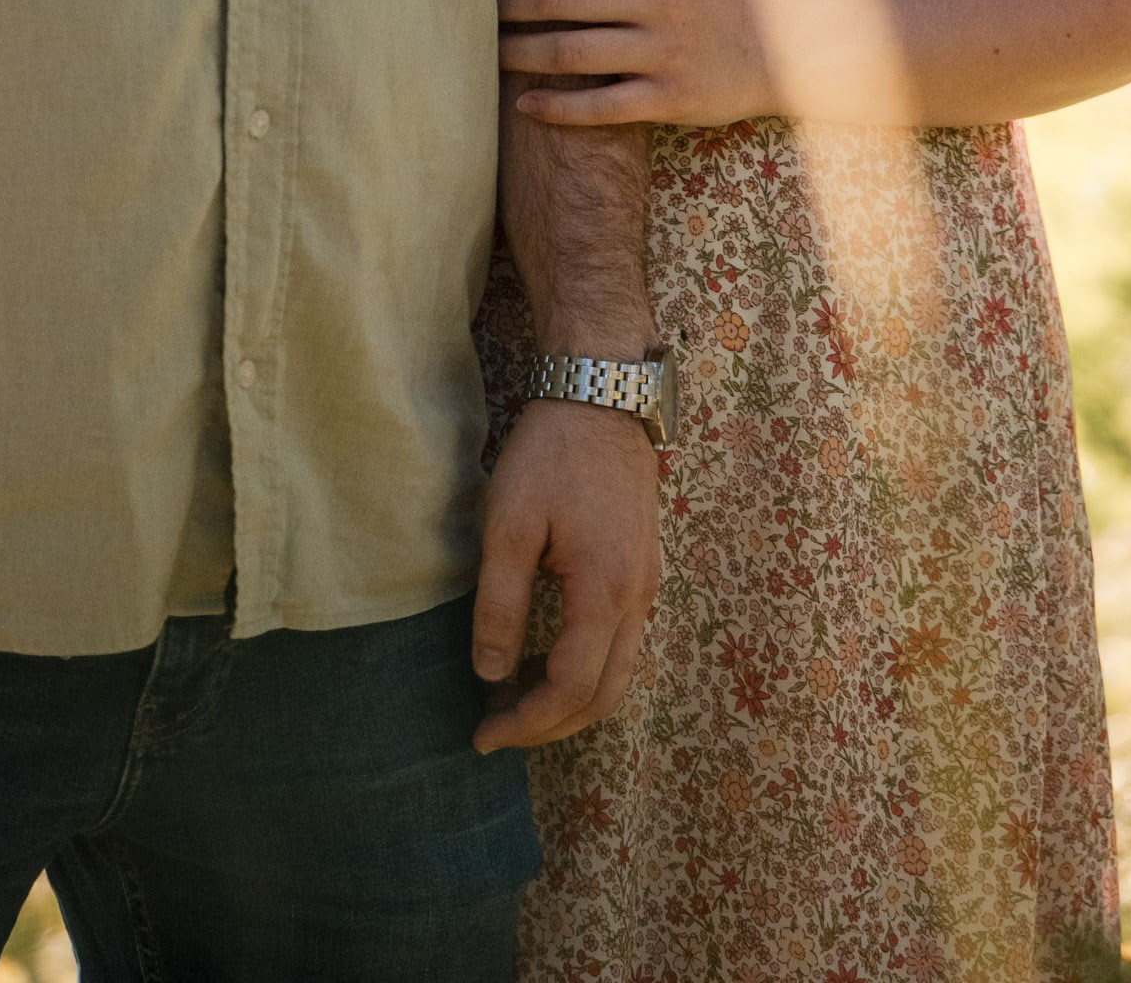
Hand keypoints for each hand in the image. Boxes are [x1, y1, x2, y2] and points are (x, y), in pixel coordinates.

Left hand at [471, 397, 658, 752]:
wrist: (600, 396)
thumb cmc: (550, 454)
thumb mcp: (508, 525)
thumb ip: (500, 604)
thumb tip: (491, 675)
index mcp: (606, 591)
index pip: (570, 688)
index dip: (527, 724)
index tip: (483, 735)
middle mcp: (638, 599)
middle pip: (604, 697)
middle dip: (551, 727)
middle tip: (498, 729)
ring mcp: (648, 585)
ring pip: (620, 676)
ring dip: (572, 702)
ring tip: (517, 702)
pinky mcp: (644, 570)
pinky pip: (624, 646)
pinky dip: (589, 672)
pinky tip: (549, 660)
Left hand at [496, 0, 776, 125]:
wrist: (786, 50)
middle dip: (507, 2)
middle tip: (477, 6)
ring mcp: (664, 50)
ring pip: (572, 54)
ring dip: (519, 55)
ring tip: (489, 51)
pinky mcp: (669, 98)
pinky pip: (600, 106)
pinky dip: (556, 108)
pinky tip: (524, 103)